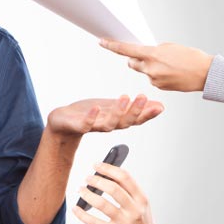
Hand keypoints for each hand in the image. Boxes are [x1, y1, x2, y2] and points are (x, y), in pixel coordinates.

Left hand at [46, 95, 163, 139]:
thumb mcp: (114, 107)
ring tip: (125, 98)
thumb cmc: (89, 114)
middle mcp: (107, 125)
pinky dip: (91, 117)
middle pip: (125, 122)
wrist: (63, 121)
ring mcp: (93, 126)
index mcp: (117, 120)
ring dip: (117, 112)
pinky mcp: (78, 125)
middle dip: (135, 111)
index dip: (148, 114)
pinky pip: (86, 124)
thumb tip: (159, 105)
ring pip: (108, 124)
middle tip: (143, 97)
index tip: (159, 106)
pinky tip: (96, 108)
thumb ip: (134, 107)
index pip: (136, 119)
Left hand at [73, 163, 165, 223]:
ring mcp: (125, 223)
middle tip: (87, 178)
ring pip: (102, 204)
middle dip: (96, 180)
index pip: (125, 177)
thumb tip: (106, 175)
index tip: (96, 165)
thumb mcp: (141, 205)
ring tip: (80, 190)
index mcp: (142, 199)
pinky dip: (82, 214)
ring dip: (87, 194)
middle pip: (112, 188)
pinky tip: (76, 208)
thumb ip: (128, 191)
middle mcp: (134, 210)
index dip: (108, 168)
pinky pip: (94, 222)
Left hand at [100, 39, 213, 91]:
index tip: (101, 41)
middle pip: (131, 62)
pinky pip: (152, 78)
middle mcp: (150, 68)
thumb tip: (144, 53)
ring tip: (167, 65)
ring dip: (148, 67)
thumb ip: (154, 50)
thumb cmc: (191, 57)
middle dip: (134, 58)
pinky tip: (170, 72)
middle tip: (144, 55)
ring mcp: (154, 79)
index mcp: (152, 55)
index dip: (111, 45)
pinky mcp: (159, 87)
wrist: (207, 74)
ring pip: (143, 71)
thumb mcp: (170, 47)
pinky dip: (157, 74)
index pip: (126, 50)